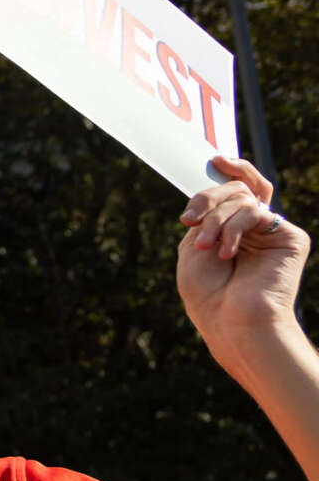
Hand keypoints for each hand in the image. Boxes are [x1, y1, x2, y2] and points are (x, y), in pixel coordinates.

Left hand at [178, 156, 306, 350]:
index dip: (231, 169)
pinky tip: (227, 251)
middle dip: (207, 200)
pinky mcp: (291, 238)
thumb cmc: (208, 293)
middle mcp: (256, 228)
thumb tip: (217, 182)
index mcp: (234, 229)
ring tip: (207, 247)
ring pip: (243, 198)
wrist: (231, 322)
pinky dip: (234, 227)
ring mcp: (274, 232)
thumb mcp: (194, 245)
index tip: (214, 158)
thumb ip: (207, 214)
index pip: (238, 188)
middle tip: (190, 221)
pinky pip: (257, 211)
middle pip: (236, 188)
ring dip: (216, 219)